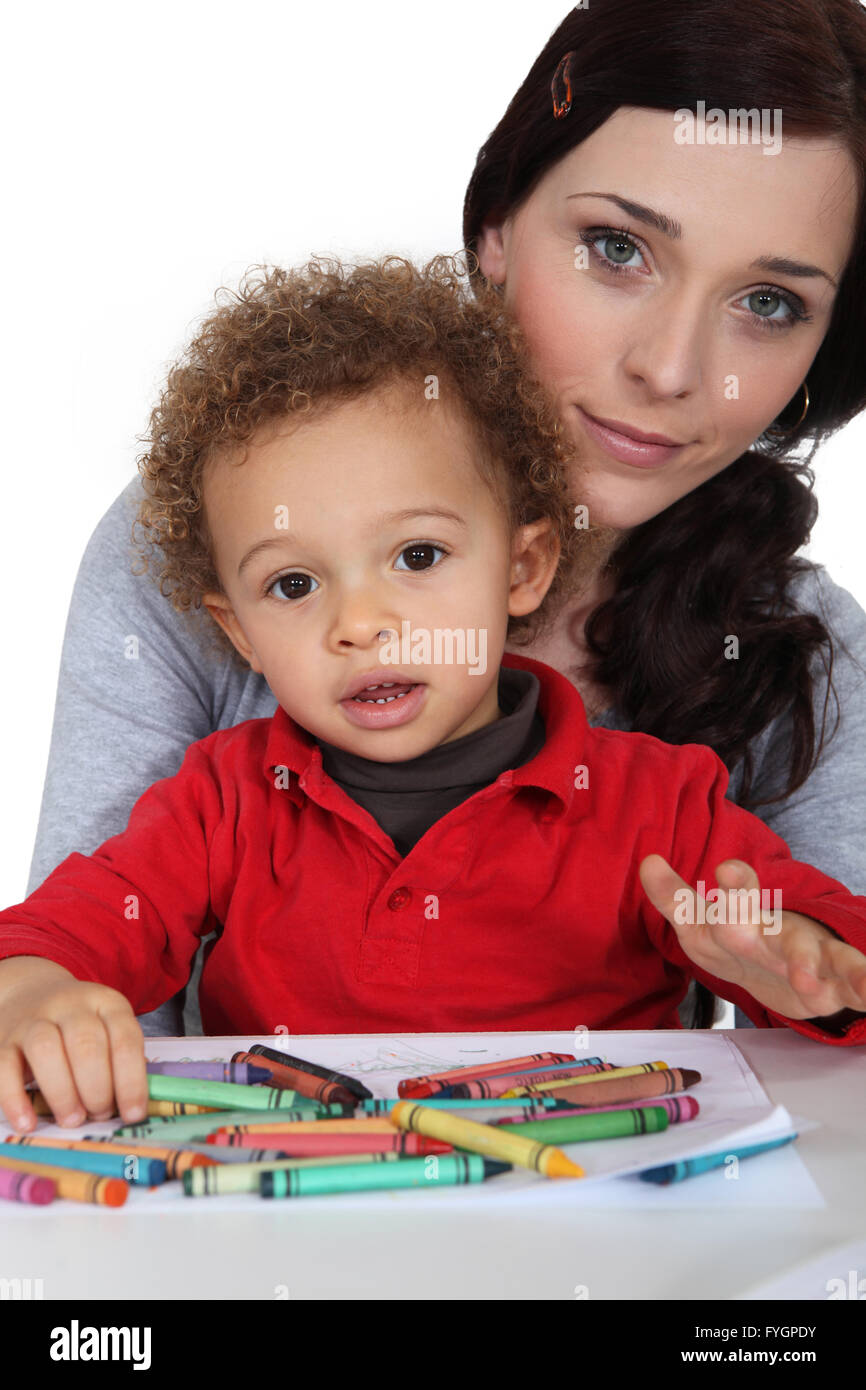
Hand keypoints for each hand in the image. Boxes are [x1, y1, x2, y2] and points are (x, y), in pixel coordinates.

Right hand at [0, 958, 147, 1132]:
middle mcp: (70, 1005)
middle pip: (86, 1044)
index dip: (131, 1080)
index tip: (133, 1114)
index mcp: (105, 1002)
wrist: (30, 992)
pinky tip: (27, 1123)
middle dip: (97, 1088)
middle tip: (99, 1114)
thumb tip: (130, 1108)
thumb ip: (118, 1059)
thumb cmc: (77, 1024)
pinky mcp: (3, 1039)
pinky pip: (4, 1068)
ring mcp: (34, 1019)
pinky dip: (15, 1099)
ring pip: (46, 1050)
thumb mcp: (106, 1027)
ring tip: (72, 1119)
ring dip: (63, 1092)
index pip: (125, 1038)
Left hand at [639, 855, 865, 1021]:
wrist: (796, 974)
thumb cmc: (744, 944)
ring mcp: (814, 956)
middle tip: (741, 923)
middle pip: (772, 928)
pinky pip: (855, 982)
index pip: (740, 894)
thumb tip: (647, 861)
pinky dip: (865, 984)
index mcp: (748, 915)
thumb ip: (675, 898)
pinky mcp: (838, 983)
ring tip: (804, 982)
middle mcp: (783, 931)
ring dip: (809, 966)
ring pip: (817, 956)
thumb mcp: (703, 927)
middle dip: (760, 926)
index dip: (734, 884)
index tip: (724, 869)